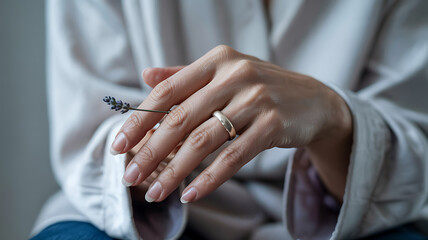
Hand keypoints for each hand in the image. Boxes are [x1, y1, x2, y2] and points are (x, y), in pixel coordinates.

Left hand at [111, 45, 351, 202]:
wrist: (313, 100)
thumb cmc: (261, 88)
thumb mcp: (225, 73)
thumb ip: (185, 76)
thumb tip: (146, 76)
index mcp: (217, 60)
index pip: (167, 91)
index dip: (139, 119)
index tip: (118, 145)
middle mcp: (235, 75)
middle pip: (181, 119)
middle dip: (151, 152)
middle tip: (130, 176)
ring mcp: (256, 99)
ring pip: (204, 141)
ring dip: (176, 171)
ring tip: (156, 192)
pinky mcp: (273, 124)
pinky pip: (234, 157)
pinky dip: (210, 178)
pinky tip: (191, 194)